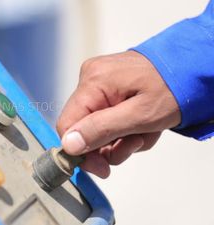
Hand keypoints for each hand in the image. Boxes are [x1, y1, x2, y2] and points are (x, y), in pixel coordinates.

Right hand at [56, 51, 180, 177]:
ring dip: (120, 139)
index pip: (66, 125)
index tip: (103, 168)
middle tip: (135, 145)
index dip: (81, 152)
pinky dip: (123, 128)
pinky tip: (142, 125)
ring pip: (96, 126)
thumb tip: (68, 145)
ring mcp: (97, 81)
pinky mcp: (106, 86)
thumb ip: (102, 129)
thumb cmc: (173, 89)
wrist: (191, 69)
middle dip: (109, 145)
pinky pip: (105, 117)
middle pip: (82, 128)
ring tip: (144, 133)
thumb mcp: (140, 116)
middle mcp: (89, 78)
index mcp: (93, 82)